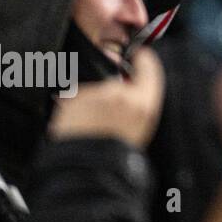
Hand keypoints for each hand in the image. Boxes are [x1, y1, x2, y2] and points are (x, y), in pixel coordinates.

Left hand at [48, 48, 164, 149]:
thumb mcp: (141, 130)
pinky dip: (77, 111)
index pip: (148, 66)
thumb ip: (140, 106)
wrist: (86, 167)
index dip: (144, 58)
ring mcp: (95, 94)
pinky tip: (80, 128)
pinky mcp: (73, 99)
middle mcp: (120, 93)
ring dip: (93, 105)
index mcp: (143, 102)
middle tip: (108, 118)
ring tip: (92, 129)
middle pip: (117, 82)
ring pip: (95, 92)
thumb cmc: (114, 156)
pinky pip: (77, 100)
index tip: (141, 54)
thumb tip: (135, 95)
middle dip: (112, 95)